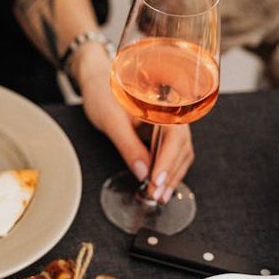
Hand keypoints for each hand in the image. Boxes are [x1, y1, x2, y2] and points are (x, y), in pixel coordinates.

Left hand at [74, 44, 194, 202]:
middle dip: (169, 174)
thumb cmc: (103, 94)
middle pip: (181, 148)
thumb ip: (128, 146)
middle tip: (156, 195)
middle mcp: (172, 114)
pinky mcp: (163, 134)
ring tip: (159, 196)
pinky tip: (160, 185)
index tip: (156, 181)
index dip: (166, 162)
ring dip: (171, 176)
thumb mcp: (111, 121)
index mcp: (163, 104)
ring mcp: (170, 124)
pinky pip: (172, 153)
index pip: (173, 137)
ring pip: (180, 154)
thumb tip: (141, 172)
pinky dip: (167, 171)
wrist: (98, 83)